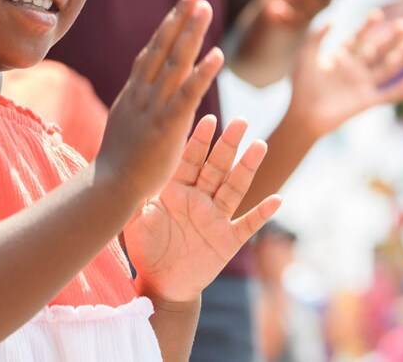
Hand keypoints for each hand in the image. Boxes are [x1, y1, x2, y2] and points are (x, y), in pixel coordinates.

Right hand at [96, 0, 225, 200]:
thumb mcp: (125, 126)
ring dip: (192, 32)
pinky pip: (188, 94)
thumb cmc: (118, 166)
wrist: (110, 188)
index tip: (181, 5)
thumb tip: (141, 95)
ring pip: (175, 62)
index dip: (167, 26)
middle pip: (163, 46)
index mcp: (133, 93)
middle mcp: (142, 93)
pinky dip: (203, 72)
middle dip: (180, 16)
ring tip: (206, 7)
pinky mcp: (167, 125)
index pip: (152, 51)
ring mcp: (154, 106)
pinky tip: (218, 54)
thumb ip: (136, 107)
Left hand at [125, 116, 281, 303]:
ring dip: (247, 168)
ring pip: (234, 188)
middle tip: (240, 120)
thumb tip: (126, 171)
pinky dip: (262, 213)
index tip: (206, 119)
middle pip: (216, 167)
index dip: (199, 141)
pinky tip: (276, 199)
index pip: (190, 160)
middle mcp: (199, 199)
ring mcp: (216, 218)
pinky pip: (247, 224)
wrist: (161, 284)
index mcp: (177, 190)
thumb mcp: (134, 220)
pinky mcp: (228, 240)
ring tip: (259, 146)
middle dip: (227, 144)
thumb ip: (134, 196)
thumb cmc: (146, 249)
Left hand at [285, 11, 402, 138]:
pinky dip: (400, 90)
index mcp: (341, 58)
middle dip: (390, 38)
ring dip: (400, 59)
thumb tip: (332, 20)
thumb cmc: (302, 86)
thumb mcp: (306, 57)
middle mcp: (355, 69)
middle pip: (377, 50)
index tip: (378, 13)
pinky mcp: (366, 102)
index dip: (368, 26)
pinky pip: (387, 95)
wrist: (304, 115)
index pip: (358, 38)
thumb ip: (317, 38)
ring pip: (386, 69)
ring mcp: (362, 85)